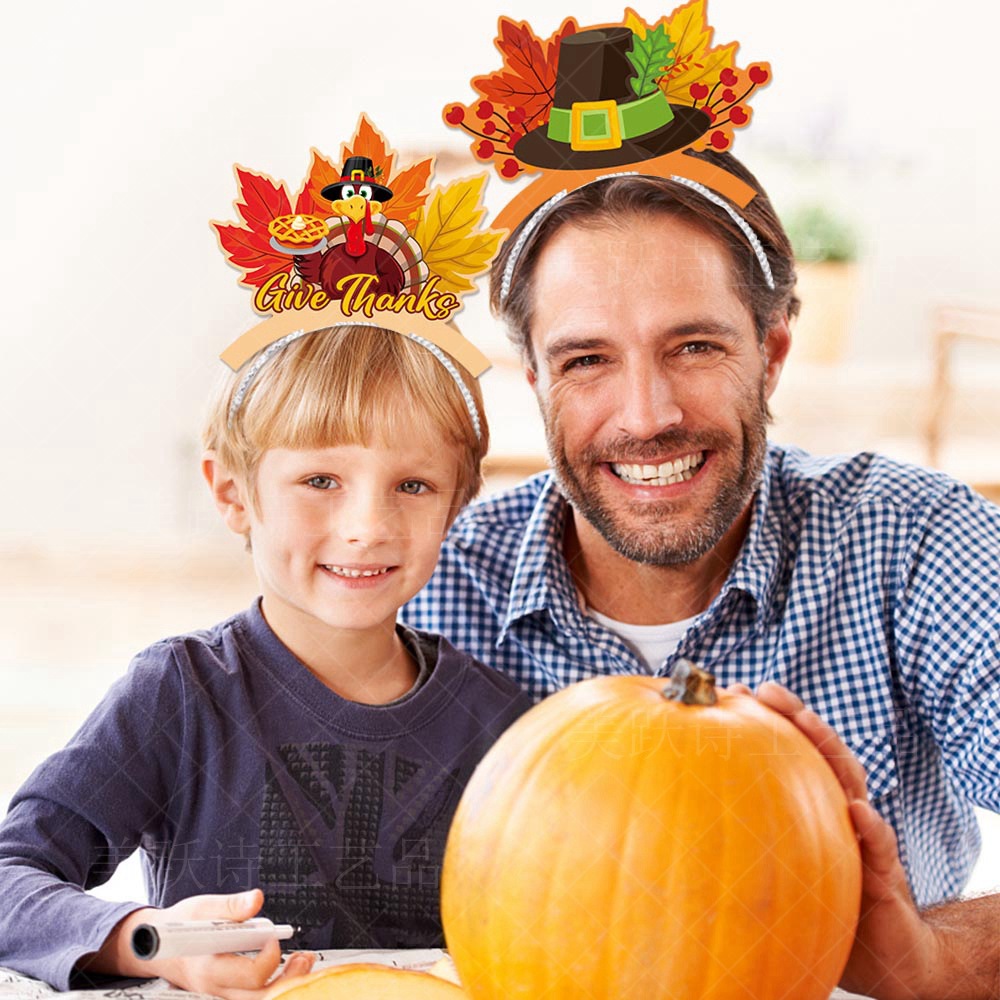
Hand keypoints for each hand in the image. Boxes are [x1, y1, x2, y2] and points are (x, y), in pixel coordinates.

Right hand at [80, 889, 315, 999]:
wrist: (156, 946)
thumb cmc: (179, 926)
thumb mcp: (201, 907)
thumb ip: (231, 905)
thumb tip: (256, 899)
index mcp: (208, 968)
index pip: (248, 976)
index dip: (269, 958)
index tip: (272, 936)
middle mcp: (215, 989)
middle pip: (258, 998)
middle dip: (288, 980)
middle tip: (304, 958)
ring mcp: (219, 995)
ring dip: (285, 984)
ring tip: (303, 961)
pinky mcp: (225, 993)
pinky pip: (253, 998)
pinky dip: (274, 986)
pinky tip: (289, 968)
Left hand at [746, 682, 939, 998]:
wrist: (881, 957)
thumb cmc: (818, 905)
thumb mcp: (774, 866)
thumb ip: (745, 833)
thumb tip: (680, 807)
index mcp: (813, 806)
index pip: (792, 751)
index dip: (768, 719)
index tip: (736, 689)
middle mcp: (839, 812)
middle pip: (819, 753)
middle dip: (796, 716)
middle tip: (767, 689)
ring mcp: (863, 839)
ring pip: (852, 783)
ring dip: (831, 749)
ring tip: (807, 722)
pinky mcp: (884, 877)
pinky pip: (882, 848)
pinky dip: (873, 827)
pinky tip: (858, 812)